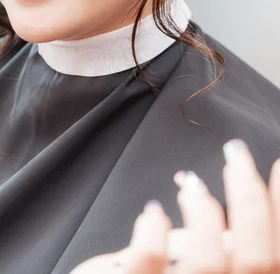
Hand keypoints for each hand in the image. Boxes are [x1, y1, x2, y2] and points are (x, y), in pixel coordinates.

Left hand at [70, 140, 279, 272]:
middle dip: (249, 196)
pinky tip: (152, 212)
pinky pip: (149, 261)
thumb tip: (225, 194)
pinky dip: (152, 231)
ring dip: (203, 211)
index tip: (278, 164)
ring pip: (208, 261)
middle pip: (255, 257)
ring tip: (191, 184)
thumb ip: (219, 243)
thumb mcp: (200, 266)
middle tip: (236, 153)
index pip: (275, 255)